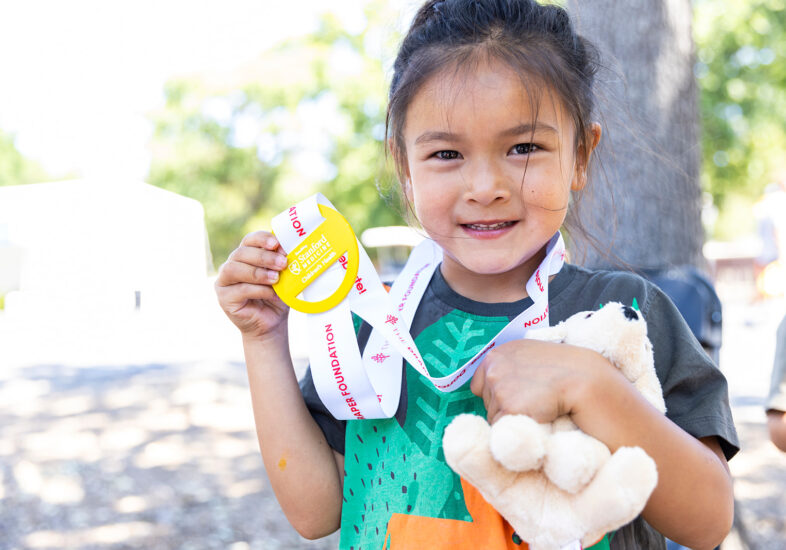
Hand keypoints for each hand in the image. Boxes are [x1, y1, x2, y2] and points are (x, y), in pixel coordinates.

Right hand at [215, 230, 289, 340]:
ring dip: (258, 273)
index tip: (276, 243)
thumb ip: (282, 263)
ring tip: (276, 279)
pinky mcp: (224, 298)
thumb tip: (288, 250)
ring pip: (235, 269)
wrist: (272, 322)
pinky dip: (258, 290)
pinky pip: (239, 289)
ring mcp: (224, 281)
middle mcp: (232, 265)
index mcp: (246, 255)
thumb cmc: (276, 296)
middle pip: (241, 253)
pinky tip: (271, 294)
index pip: (249, 240)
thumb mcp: (283, 277)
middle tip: (282, 263)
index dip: (261, 239)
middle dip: (264, 256)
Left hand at [470, 339, 603, 424]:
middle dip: (506, 407)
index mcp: (497, 354)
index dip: (499, 395)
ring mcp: (499, 388)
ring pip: (494, 419)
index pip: (480, 384)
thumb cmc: (563, 370)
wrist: (585, 378)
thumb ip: (510, 368)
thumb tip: (489, 387)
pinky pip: (504, 431)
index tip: (519, 395)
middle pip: (487, 403)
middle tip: (534, 400)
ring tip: (539, 407)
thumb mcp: (530, 356)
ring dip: (512, 419)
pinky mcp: (509, 409)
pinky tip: (538, 417)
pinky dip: (519, 430)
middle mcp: (493, 368)